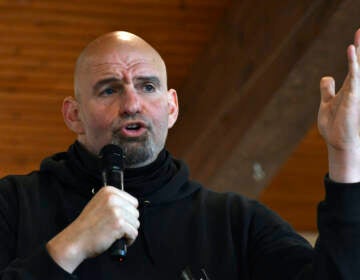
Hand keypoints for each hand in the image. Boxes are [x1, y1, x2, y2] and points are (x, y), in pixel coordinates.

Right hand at [46, 186, 138, 272]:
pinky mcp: (119, 224)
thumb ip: (114, 202)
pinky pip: (133, 233)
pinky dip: (128, 240)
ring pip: (136, 223)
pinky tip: (118, 240)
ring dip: (128, 232)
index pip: (133, 201)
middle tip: (116, 228)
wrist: (75, 240)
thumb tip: (132, 206)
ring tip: (116, 234)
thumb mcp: (99, 205)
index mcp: (109, 191)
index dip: (128, 213)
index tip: (119, 219)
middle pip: (136, 212)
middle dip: (129, 223)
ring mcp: (116, 211)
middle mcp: (113, 198)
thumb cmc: (87, 226)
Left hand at [318, 29, 359, 181]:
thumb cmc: (334, 125)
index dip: (355, 52)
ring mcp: (355, 92)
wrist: (337, 141)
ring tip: (358, 34)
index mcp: (348, 87)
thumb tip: (327, 76)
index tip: (357, 36)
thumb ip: (327, 89)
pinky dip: (353, 64)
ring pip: (358, 68)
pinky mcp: (353, 97)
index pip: (354, 65)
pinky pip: (355, 77)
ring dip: (358, 53)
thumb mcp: (327, 103)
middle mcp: (354, 87)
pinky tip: (351, 51)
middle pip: (358, 63)